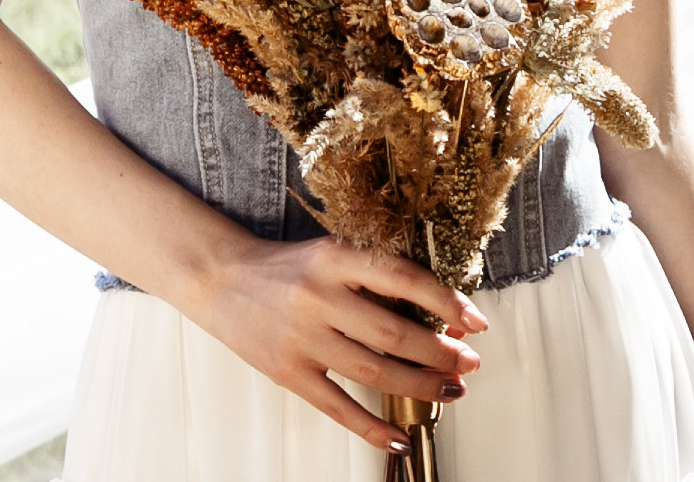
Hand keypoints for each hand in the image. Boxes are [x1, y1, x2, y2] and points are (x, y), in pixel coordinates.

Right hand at [191, 237, 487, 453]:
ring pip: (375, 373)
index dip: (445, 300)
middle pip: (394, 334)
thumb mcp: (329, 255)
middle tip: (467, 363)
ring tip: (449, 390)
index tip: (474, 321)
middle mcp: (317, 296)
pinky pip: (338, 407)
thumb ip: (373, 277)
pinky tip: (399, 439)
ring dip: (421, 387)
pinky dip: (372, 428)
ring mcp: (301, 338)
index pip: (401, 277)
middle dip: (441, 354)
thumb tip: (436, 314)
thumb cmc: (284, 268)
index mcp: (333, 258)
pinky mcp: (288, 372)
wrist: (219, 279)